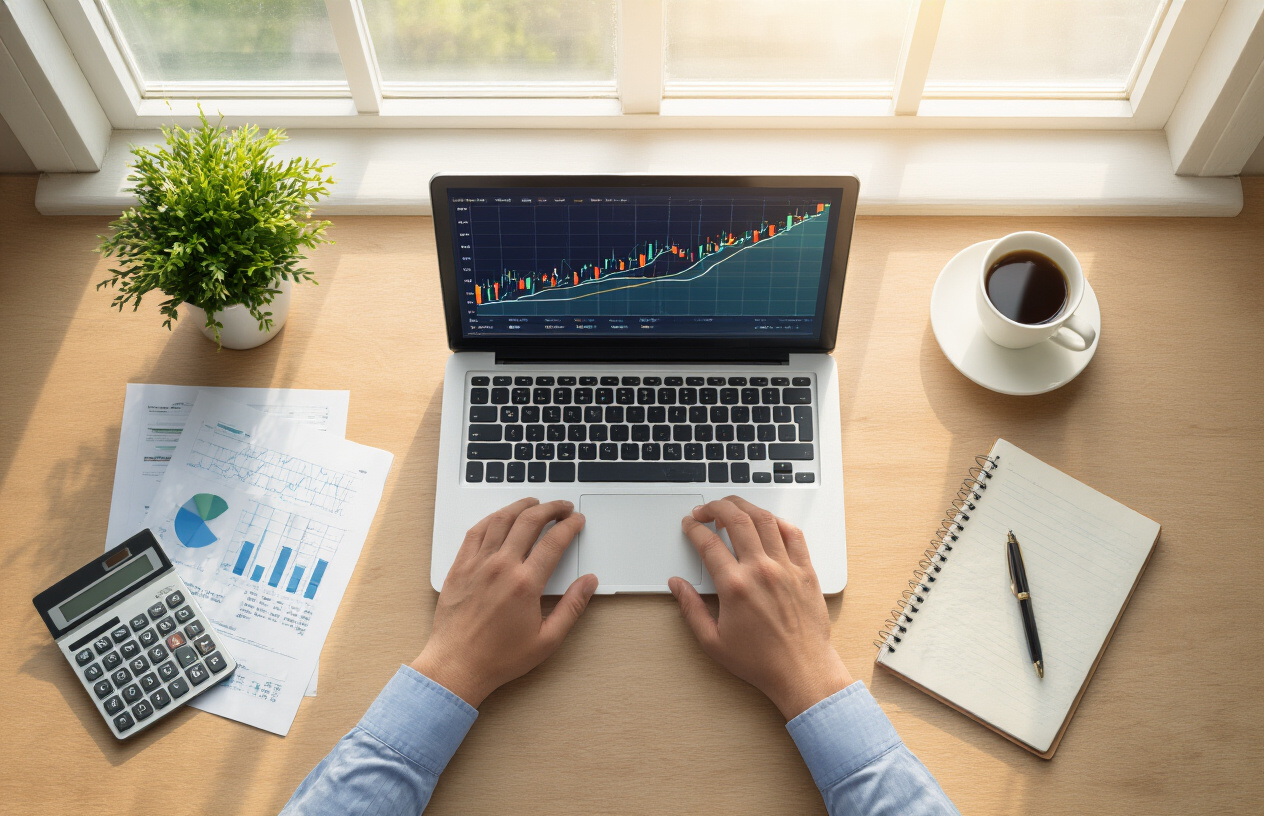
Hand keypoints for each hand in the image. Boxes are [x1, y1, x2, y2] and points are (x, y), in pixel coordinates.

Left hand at [411, 498, 597, 706]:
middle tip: (562, 506)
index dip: (570, 526)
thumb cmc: (499, 657)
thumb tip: (589, 582)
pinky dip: (492, 518)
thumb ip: (572, 607)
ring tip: (535, 502)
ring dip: (521, 506)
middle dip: (551, 508)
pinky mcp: (460, 567)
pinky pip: (476, 531)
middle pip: (529, 521)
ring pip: (501, 520)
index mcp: (525, 584)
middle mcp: (501, 567)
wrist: (457, 665)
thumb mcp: (547, 640)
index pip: (554, 541)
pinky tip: (501, 516)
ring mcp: (477, 564)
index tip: (577, 521)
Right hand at [669, 496, 853, 719]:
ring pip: (764, 519)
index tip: (689, 525)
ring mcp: (786, 567)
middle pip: (735, 519)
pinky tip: (766, 522)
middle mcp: (761, 570)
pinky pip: (793, 533)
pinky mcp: (806, 571)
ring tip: (731, 507)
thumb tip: (676, 584)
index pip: (708, 543)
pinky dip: (777, 521)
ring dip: (744, 506)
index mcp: (735, 587)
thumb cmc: (760, 661)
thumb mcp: (713, 641)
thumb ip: (691, 608)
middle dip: (715, 507)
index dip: (694, 528)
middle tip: (705, 510)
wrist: (802, 672)